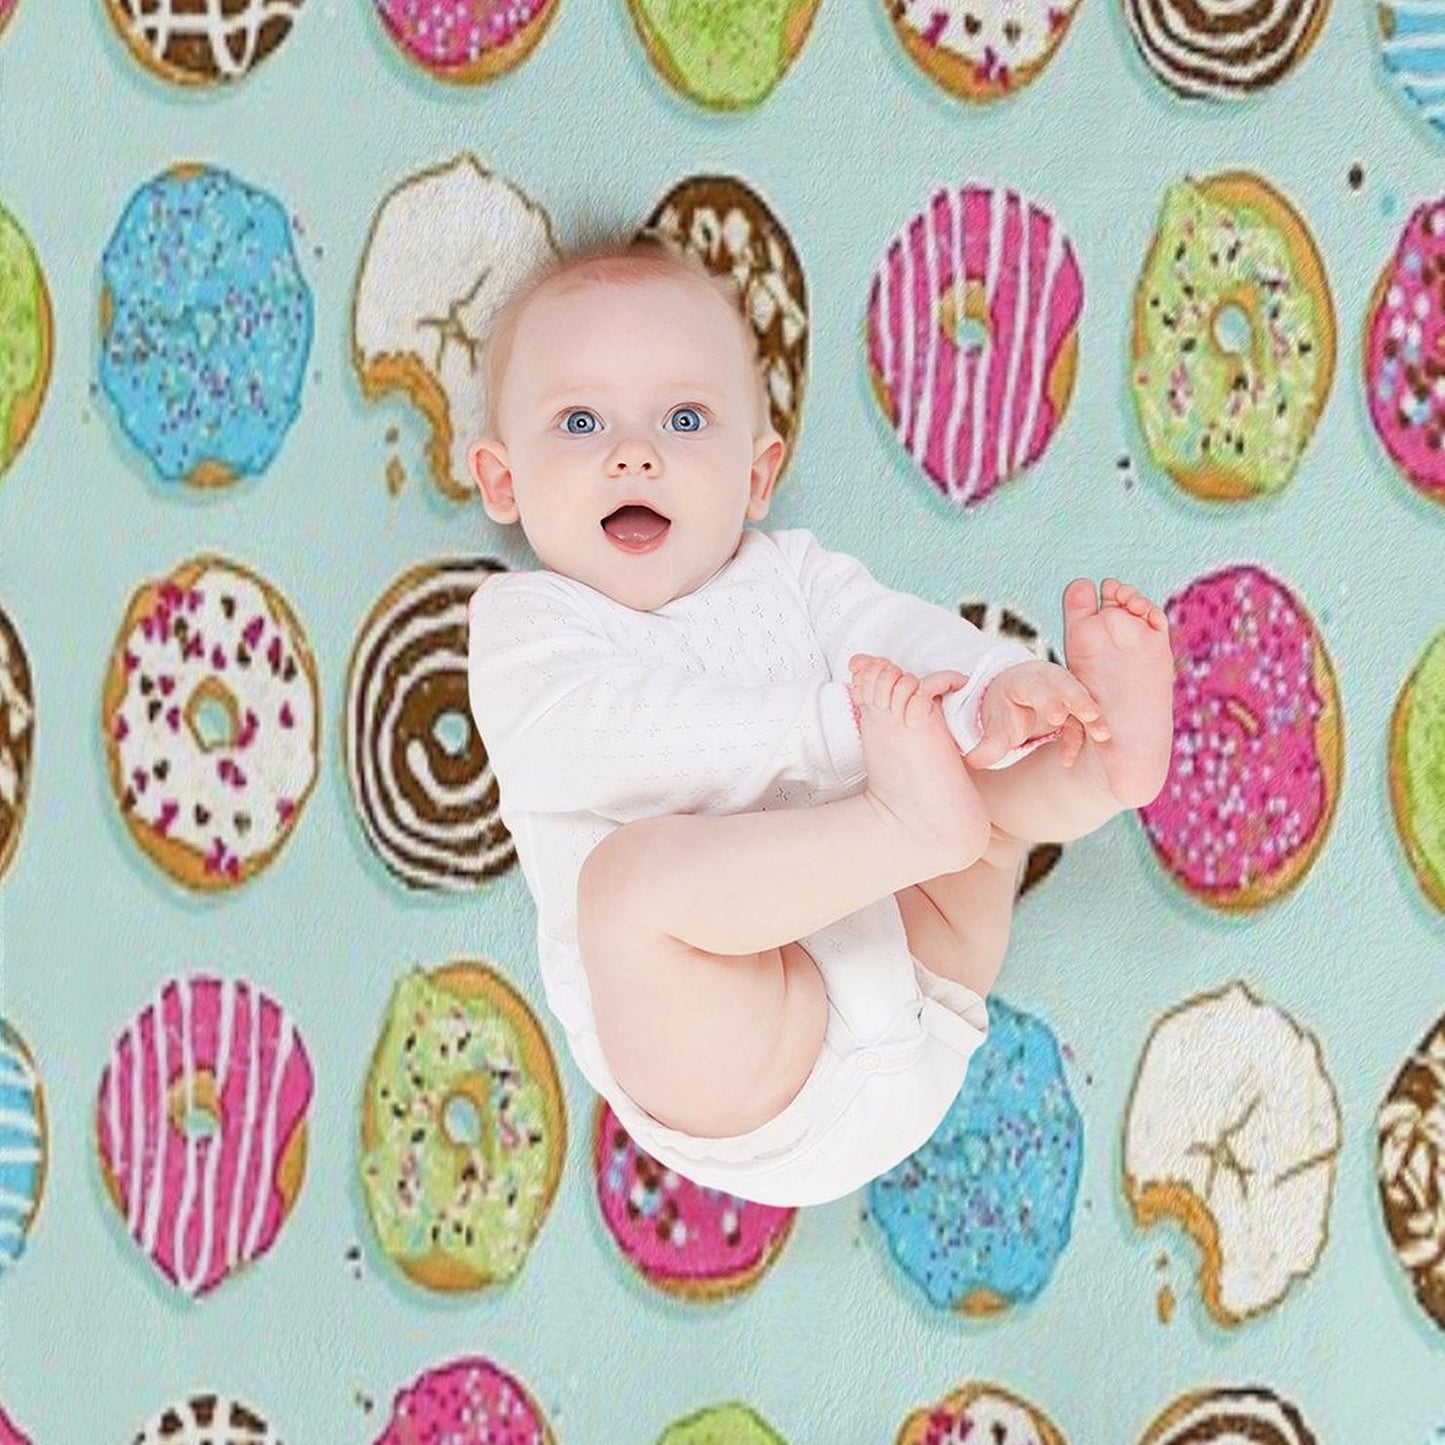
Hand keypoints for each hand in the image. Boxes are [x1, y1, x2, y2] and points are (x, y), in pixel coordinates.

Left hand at [964, 659, 1109, 769]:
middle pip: (1067, 685)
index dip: (1048, 700)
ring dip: (1093, 717)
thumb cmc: (1004, 709)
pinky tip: (1066, 760)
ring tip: (1103, 735)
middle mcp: (1048, 680)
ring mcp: (1065, 690)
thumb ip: (987, 745)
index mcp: (1024, 680)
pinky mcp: (1076, 705)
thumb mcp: (994, 725)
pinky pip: (1083, 720)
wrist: (1013, 696)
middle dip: (1079, 700)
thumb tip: (973, 761)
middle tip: (1091, 716)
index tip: (1057, 717)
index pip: (1037, 687)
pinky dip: (1081, 737)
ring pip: (1083, 700)